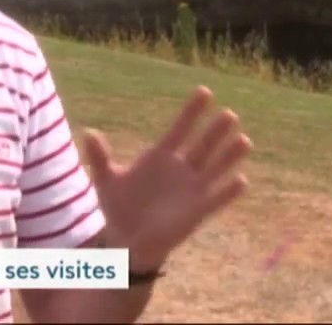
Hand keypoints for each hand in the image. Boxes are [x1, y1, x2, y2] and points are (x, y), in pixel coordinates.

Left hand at [83, 86, 250, 271]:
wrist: (128, 240)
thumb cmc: (119, 207)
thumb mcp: (107, 181)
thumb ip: (100, 157)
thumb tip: (88, 132)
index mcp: (161, 156)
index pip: (179, 129)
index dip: (191, 111)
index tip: (204, 91)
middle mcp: (181, 168)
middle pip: (202, 145)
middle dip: (215, 131)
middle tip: (229, 114)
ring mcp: (192, 188)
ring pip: (215, 168)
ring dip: (229, 156)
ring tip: (244, 140)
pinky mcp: (198, 211)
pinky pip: (216, 199)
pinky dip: (228, 192)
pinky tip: (241, 180)